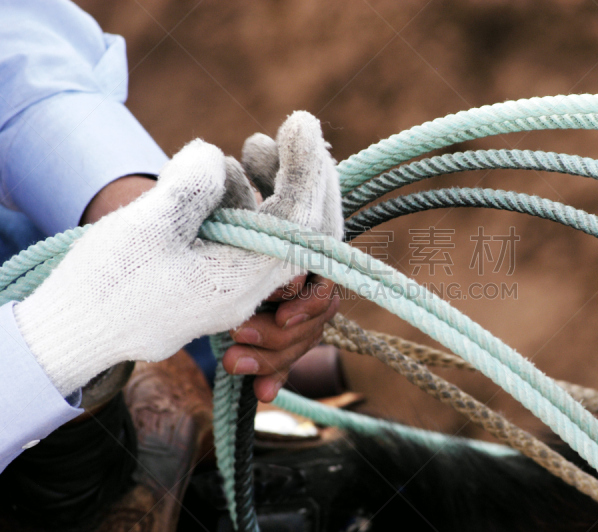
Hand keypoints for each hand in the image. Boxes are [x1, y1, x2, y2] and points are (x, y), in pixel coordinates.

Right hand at [14, 111, 342, 396]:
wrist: (74, 332)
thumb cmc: (106, 285)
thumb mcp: (146, 227)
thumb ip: (192, 188)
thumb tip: (217, 156)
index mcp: (243, 279)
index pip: (301, 222)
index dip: (308, 168)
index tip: (300, 122)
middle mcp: (250, 288)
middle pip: (305, 230)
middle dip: (306, 176)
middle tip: (295, 130)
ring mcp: (235, 285)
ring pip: (281, 231)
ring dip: (278, 184)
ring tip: (255, 146)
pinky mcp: (216, 277)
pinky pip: (253, 237)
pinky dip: (248, 202)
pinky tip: (223, 174)